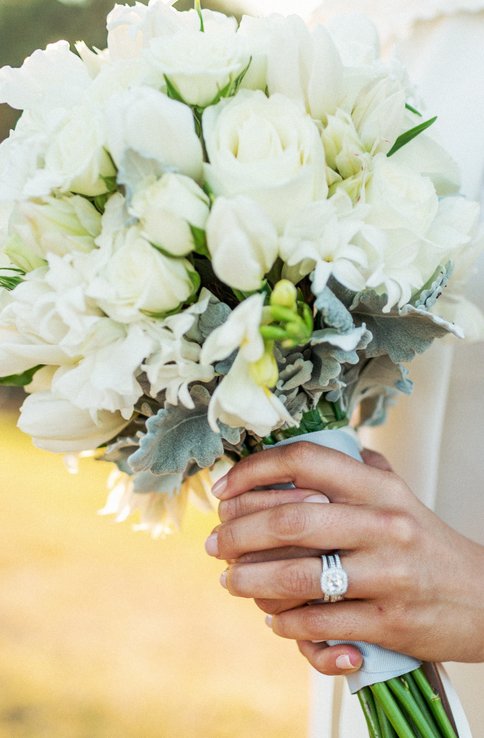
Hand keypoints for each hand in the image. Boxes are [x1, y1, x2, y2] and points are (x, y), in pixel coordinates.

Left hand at [205, 442, 483, 675]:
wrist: (483, 598)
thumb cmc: (426, 543)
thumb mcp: (398, 495)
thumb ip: (357, 468)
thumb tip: (301, 455)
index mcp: (379, 488)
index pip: (306, 461)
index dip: (254, 470)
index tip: (224, 489)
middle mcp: (383, 525)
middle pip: (290, 521)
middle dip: (237, 533)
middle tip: (214, 544)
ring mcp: (386, 575)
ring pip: (297, 577)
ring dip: (249, 581)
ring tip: (231, 581)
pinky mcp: (388, 622)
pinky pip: (318, 623)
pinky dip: (285, 623)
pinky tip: (272, 618)